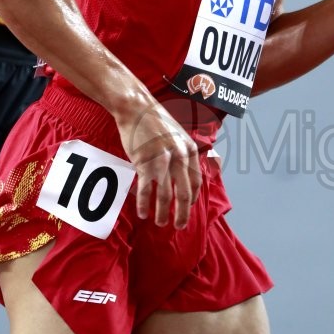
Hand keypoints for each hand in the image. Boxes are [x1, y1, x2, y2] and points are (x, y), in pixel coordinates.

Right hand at [114, 97, 200, 229]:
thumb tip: (186, 173)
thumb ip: (183, 153)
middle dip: (182, 214)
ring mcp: (162, 161)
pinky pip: (145, 190)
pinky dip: (144, 204)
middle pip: (184, 194)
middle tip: (179, 226)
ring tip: (160, 223)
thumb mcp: (178, 134)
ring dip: (162, 213)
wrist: (137, 107)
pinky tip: (143, 213)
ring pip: (165, 196)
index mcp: (190, 150)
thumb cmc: (156, 120)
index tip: (188, 207)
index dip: (193, 198)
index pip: (196, 181)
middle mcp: (179, 157)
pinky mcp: (144, 163)